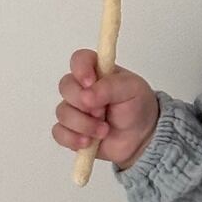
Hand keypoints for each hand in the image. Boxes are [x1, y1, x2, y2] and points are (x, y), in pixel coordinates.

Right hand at [54, 49, 160, 169]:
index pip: (79, 59)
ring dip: (83, 124)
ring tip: (104, 131)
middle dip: (84, 103)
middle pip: (65, 86)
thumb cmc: (138, 107)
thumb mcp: (133, 90)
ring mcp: (75, 110)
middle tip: (103, 112)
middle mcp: (82, 88)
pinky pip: (59, 132)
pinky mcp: (71, 131)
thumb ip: (110, 87)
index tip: (90, 82)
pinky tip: (88, 142)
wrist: (142, 138)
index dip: (81, 69)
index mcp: (97, 71)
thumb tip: (87, 95)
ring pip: (62, 112)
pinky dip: (73, 138)